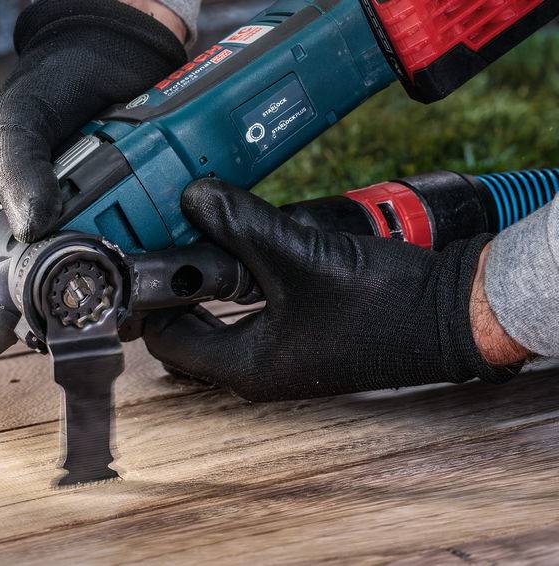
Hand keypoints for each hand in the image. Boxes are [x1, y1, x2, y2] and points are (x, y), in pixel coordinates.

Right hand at [0, 0, 185, 357]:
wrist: (113, 64)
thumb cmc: (48, 90)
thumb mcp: (20, 117)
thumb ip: (20, 164)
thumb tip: (33, 225)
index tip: (0, 330)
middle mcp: (36, 251)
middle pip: (39, 315)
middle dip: (64, 323)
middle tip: (88, 311)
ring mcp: (86, 249)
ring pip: (96, 305)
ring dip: (117, 309)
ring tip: (137, 291)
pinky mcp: (130, 241)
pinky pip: (141, 278)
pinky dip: (154, 283)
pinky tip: (169, 268)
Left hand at [143, 179, 512, 401]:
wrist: (452, 313)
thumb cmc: (383, 303)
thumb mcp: (298, 255)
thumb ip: (240, 223)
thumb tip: (194, 196)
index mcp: (246, 366)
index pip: (167, 340)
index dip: (151, 300)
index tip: (147, 259)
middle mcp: (260, 368)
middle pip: (192, 330)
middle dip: (181, 287)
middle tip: (171, 242)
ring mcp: (284, 353)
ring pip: (223, 319)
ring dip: (212, 282)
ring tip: (206, 239)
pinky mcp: (304, 334)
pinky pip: (253, 311)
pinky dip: (243, 282)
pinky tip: (251, 249)